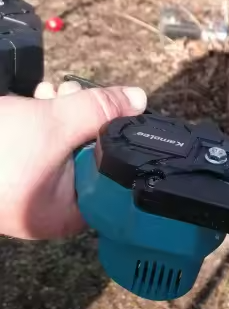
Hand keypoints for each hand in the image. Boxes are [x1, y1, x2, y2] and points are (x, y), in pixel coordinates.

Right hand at [0, 80, 146, 239]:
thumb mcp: (52, 122)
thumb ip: (99, 110)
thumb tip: (137, 100)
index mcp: (63, 215)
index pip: (110, 183)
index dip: (113, 144)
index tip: (115, 116)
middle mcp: (47, 209)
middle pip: (87, 160)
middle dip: (85, 121)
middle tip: (75, 96)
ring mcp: (26, 192)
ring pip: (62, 148)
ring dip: (63, 114)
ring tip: (52, 94)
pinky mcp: (11, 173)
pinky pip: (39, 147)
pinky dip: (41, 120)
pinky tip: (36, 99)